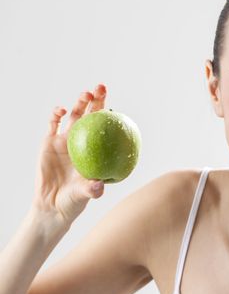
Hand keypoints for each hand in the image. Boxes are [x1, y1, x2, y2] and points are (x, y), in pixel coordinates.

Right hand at [32, 84, 107, 225]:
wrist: (52, 205)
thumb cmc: (74, 201)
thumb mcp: (84, 195)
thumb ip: (92, 190)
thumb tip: (100, 186)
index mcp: (95, 150)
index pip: (104, 128)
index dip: (110, 115)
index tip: (115, 106)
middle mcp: (82, 141)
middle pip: (90, 116)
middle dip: (96, 100)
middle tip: (101, 88)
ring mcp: (65, 140)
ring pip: (74, 116)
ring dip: (79, 103)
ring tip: (85, 95)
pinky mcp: (48, 142)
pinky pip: (53, 124)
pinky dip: (56, 114)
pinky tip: (62, 110)